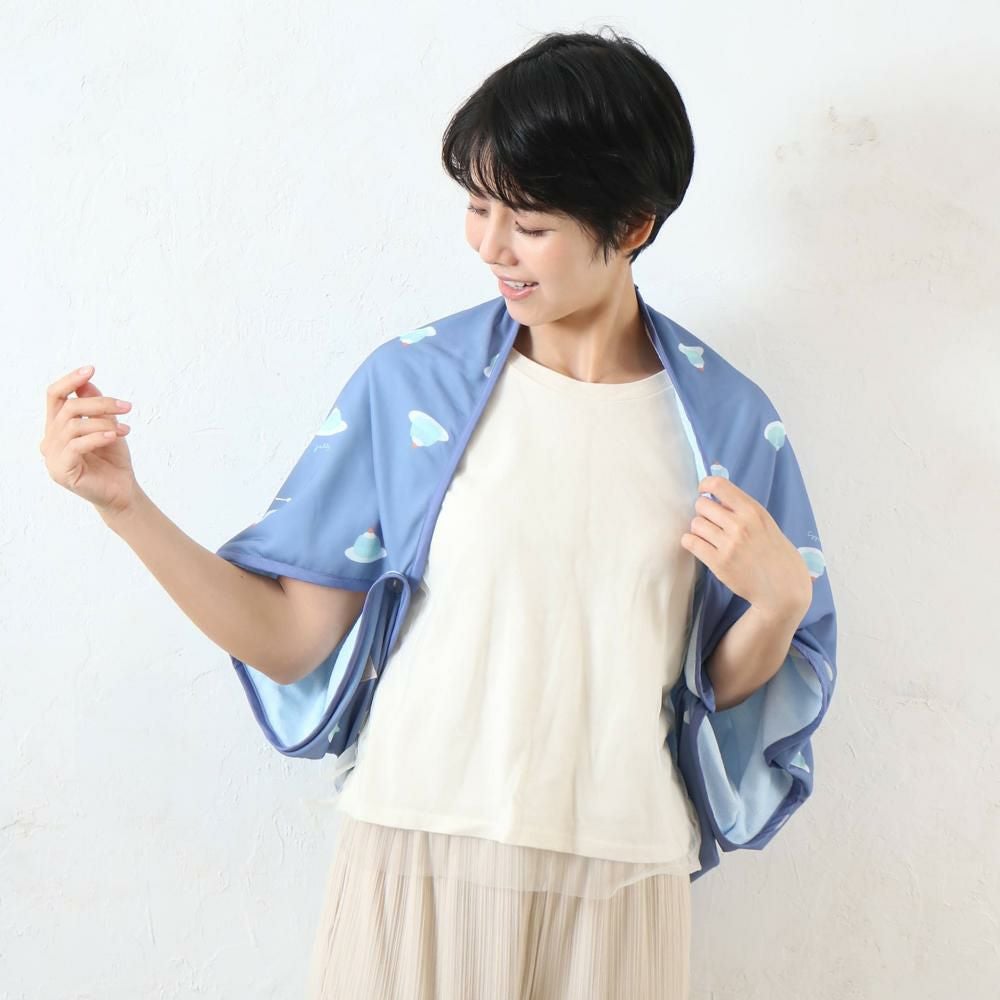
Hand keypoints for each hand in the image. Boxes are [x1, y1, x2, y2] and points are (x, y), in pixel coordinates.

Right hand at [40, 365, 139, 516]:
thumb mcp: (107, 426)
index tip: (91, 369)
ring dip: (103, 422)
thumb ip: (95, 406)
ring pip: (73, 425)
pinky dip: (97, 436)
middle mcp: (50, 440)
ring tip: (126, 429)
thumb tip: (86, 383)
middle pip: (67, 408)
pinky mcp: (61, 470)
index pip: (54, 396)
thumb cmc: (113, 460)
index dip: (70, 380)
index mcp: (57, 427)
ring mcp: (52, 456)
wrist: (122, 491)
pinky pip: (76, 445)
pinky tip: (116, 435)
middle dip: (99, 403)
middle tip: (126, 406)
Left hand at [681, 475, 812, 620]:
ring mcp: (728, 544)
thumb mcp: (765, 523)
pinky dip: (691, 542)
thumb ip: (742, 510)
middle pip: (701, 505)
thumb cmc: (775, 554)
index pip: (718, 485)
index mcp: (753, 511)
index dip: (705, 486)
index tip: (704, 492)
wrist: (783, 588)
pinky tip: (701, 546)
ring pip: (695, 524)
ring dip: (699, 530)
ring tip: (710, 537)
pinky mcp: (718, 563)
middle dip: (703, 512)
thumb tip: (714, 497)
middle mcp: (740, 525)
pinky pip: (690, 542)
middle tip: (711, 522)